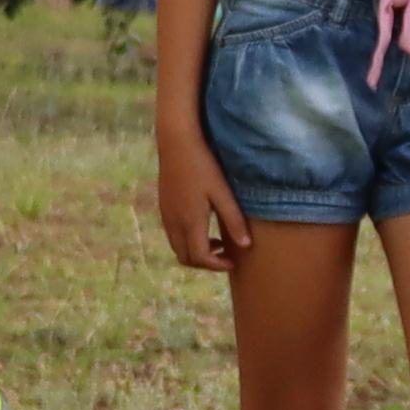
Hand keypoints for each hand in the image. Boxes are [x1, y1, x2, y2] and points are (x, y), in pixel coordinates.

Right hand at [156, 124, 250, 272]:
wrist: (176, 144)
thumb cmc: (203, 165)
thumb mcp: (223, 192)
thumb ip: (233, 219)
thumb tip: (246, 245)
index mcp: (190, 222)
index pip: (200, 258)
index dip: (217, 265)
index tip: (233, 261)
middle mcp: (174, 223)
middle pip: (186, 258)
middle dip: (206, 263)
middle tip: (226, 255)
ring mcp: (166, 216)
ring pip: (178, 248)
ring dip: (196, 252)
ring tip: (217, 242)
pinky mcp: (163, 208)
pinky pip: (173, 235)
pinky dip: (188, 241)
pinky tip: (203, 226)